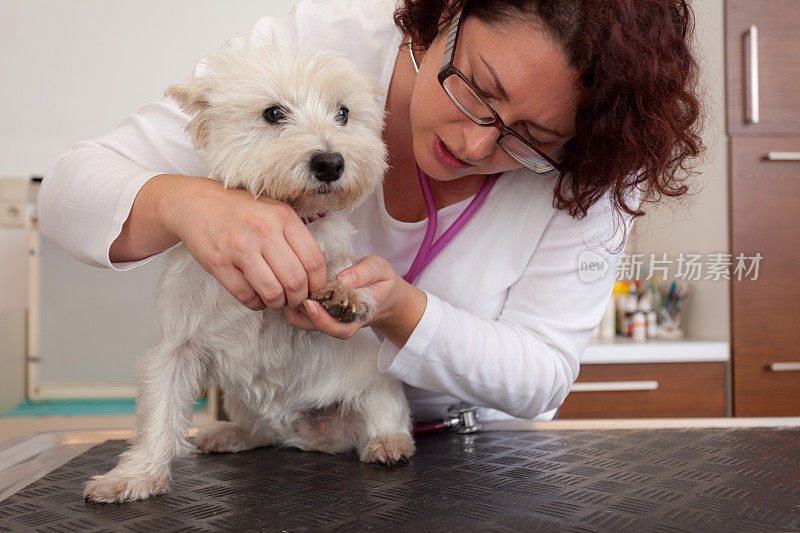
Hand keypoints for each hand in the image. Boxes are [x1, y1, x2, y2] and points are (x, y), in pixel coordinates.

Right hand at [160, 175, 326, 310]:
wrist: (196, 203)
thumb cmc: (242, 210)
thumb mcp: (275, 211)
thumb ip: (296, 237)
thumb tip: (316, 275)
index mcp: (283, 217)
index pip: (314, 260)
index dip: (318, 283)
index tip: (314, 290)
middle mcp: (263, 231)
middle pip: (296, 281)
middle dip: (299, 298)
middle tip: (294, 299)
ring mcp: (239, 247)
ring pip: (272, 293)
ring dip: (277, 303)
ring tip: (275, 298)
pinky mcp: (218, 263)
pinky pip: (246, 296)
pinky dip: (256, 303)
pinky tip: (256, 295)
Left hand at [284, 255, 426, 344]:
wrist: (384, 292)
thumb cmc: (380, 280)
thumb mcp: (379, 270)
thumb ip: (364, 273)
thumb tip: (343, 279)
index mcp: (358, 316)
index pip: (339, 328)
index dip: (322, 318)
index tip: (309, 303)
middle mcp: (342, 323)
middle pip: (318, 328)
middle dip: (302, 314)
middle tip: (291, 294)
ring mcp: (330, 319)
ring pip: (306, 324)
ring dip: (294, 310)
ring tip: (288, 290)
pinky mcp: (321, 312)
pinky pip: (303, 315)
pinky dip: (293, 304)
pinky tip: (290, 289)